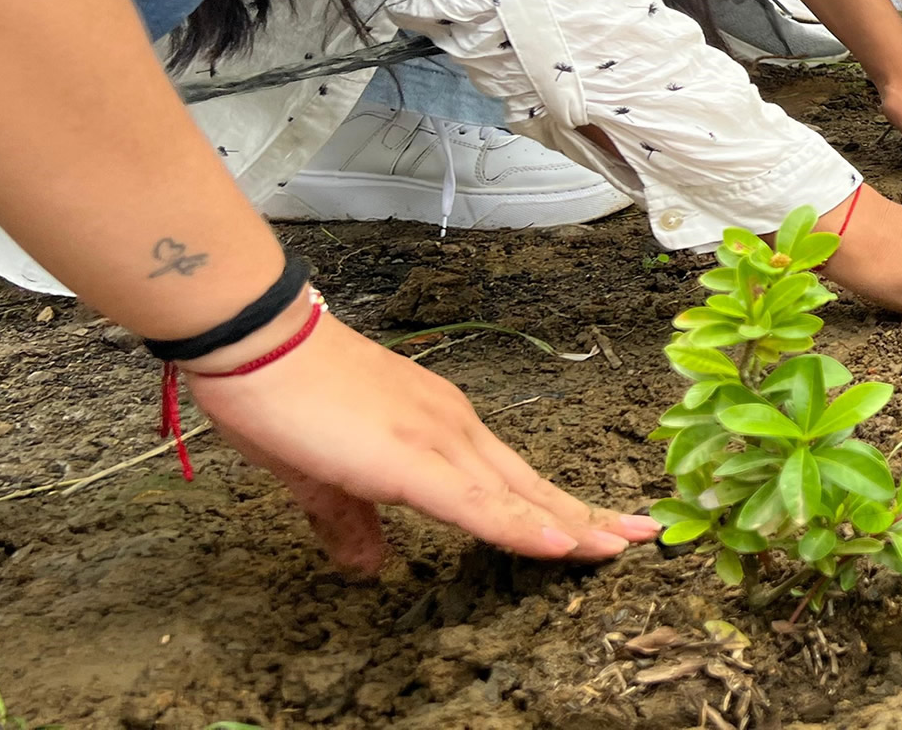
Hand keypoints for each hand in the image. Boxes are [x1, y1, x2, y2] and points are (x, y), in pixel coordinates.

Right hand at [186, 311, 656, 577]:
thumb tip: (371, 563)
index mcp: (437, 429)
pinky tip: (561, 545)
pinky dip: (522, 526)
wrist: (256, 339)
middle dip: (589, 514)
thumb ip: (352, 521)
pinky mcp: (412, 458)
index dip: (556, 506)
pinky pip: (479, 503)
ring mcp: (438, 439)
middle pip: (533, 483)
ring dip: (573, 523)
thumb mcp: (321, 477)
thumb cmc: (282, 394)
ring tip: (621, 546)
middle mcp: (452, 428)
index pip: (511, 479)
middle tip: (644, 534)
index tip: (601, 524)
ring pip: (520, 493)